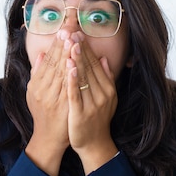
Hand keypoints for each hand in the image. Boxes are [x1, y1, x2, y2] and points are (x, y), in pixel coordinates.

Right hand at [25, 30, 71, 175]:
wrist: (48, 138)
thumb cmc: (44, 113)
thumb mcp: (36, 92)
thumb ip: (38, 73)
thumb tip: (41, 54)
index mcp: (37, 84)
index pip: (47, 60)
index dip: (55, 44)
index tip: (62, 30)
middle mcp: (42, 89)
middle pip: (53, 62)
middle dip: (62, 44)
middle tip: (68, 28)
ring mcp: (52, 97)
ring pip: (60, 72)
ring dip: (67, 55)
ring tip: (72, 39)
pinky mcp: (62, 106)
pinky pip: (66, 87)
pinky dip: (70, 74)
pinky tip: (74, 63)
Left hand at [66, 36, 118, 174]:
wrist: (93, 144)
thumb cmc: (96, 119)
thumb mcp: (106, 98)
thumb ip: (106, 78)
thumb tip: (103, 58)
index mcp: (107, 89)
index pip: (96, 64)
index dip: (87, 48)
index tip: (78, 33)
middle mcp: (102, 95)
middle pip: (89, 68)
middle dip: (80, 49)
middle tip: (73, 32)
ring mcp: (92, 104)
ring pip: (83, 78)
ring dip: (77, 60)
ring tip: (71, 44)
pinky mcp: (80, 113)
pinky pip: (76, 93)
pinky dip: (73, 80)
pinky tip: (69, 67)